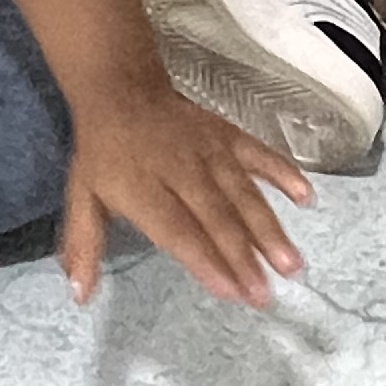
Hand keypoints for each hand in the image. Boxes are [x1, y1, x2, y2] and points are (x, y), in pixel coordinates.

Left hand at [59, 83, 314, 309]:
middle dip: (244, 258)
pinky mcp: (228, 135)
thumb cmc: (103, 153)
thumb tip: (79, 296)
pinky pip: (260, 154)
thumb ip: (84, 246)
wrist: (122, 89)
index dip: (205, 261)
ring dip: (269, 229)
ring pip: (243, 193)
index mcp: (141, 188)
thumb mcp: (81, 197)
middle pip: (217, 218)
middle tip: (266, 295)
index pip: (178, 230)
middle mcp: (180, 170)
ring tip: (291, 263)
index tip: (230, 292)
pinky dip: (284, 173)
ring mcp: (209, 150)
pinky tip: (306, 197)